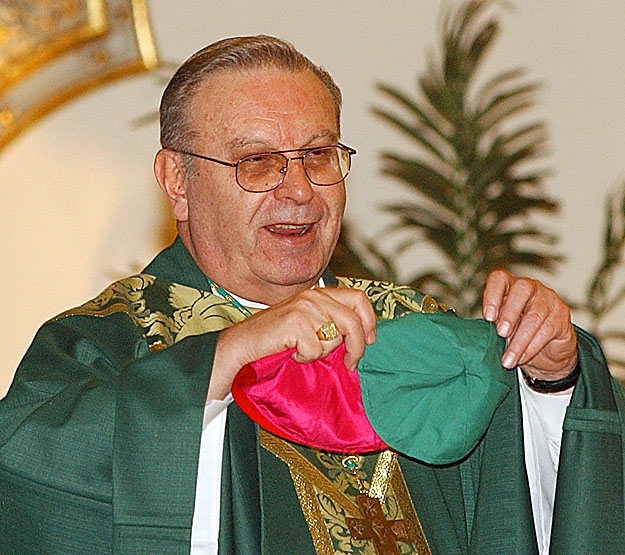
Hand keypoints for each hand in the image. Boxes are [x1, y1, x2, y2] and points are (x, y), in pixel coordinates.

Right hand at [208, 287, 376, 399]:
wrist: (242, 345)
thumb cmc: (276, 339)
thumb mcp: (309, 324)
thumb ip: (332, 321)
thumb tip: (364, 335)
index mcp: (320, 293)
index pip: (359, 297)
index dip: (370, 321)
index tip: (369, 341)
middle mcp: (313, 296)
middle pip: (354, 320)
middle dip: (357, 346)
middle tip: (351, 363)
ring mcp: (303, 308)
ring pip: (335, 337)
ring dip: (322, 352)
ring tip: (304, 351)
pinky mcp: (294, 323)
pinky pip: (316, 350)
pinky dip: (305, 358)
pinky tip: (291, 352)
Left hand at [482, 269, 577, 380]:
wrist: (547, 352)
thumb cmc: (517, 334)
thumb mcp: (502, 327)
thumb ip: (493, 324)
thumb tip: (479, 335)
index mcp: (510, 286)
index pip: (500, 279)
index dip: (492, 294)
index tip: (488, 317)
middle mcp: (531, 288)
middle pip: (521, 290)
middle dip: (509, 313)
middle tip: (501, 333)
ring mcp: (548, 300)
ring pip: (534, 316)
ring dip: (519, 341)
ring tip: (508, 359)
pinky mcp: (561, 316)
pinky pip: (546, 330)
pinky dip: (531, 347)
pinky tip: (522, 358)